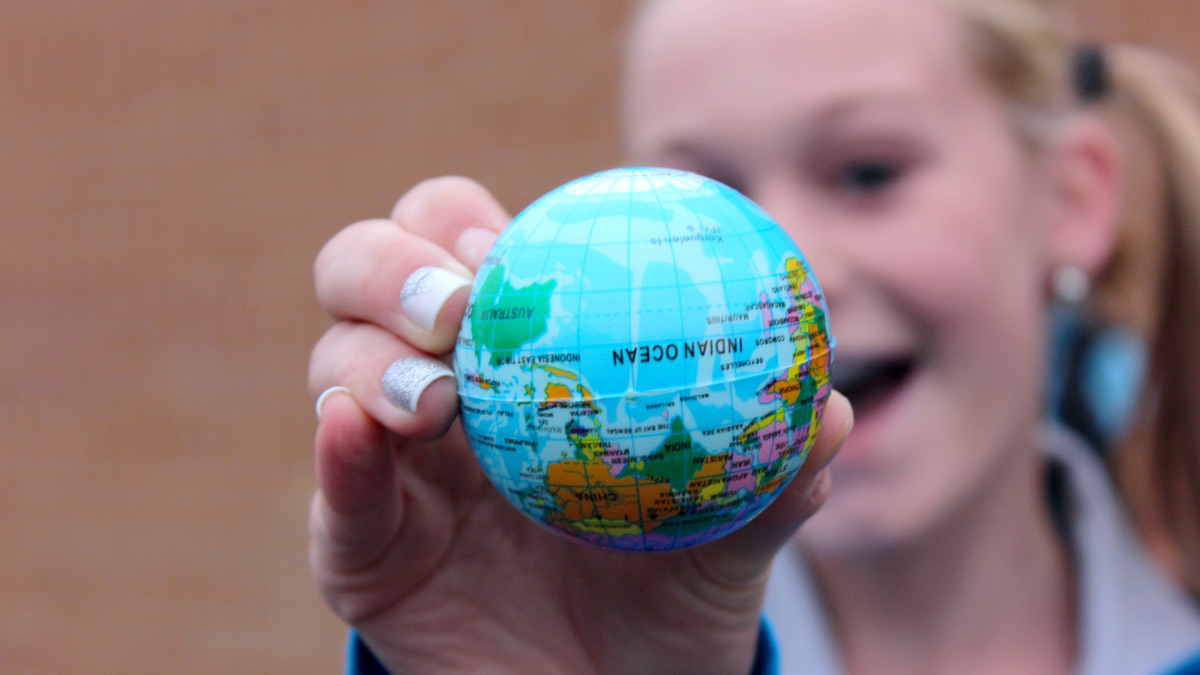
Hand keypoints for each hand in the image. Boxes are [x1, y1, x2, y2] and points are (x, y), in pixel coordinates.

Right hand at [308, 176, 853, 674]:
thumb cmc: (666, 595)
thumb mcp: (729, 539)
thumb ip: (770, 477)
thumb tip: (832, 410)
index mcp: (516, 354)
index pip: (464, 245)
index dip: (459, 221)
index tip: (501, 241)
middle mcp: (439, 384)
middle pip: (367, 276)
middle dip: (391, 267)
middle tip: (458, 304)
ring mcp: (388, 460)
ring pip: (335, 366)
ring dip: (369, 360)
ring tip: (431, 399)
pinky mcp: (357, 541)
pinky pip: (334, 489)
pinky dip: (335, 453)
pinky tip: (354, 431)